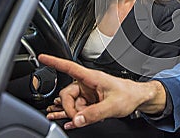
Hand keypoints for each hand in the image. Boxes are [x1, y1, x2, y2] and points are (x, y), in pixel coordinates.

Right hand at [38, 54, 166, 129]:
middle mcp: (87, 84)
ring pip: (71, 104)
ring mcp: (87, 93)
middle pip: (66, 94)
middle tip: (79, 118)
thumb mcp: (113, 105)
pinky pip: (75, 109)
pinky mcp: (89, 102)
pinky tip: (71, 122)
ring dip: (75, 114)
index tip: (43, 57)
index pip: (70, 67)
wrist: (137, 99)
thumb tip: (77, 120)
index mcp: (92, 77)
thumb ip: (94, 113)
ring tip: (84, 119)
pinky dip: (73, 116)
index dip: (55, 62)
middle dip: (69, 108)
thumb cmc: (129, 95)